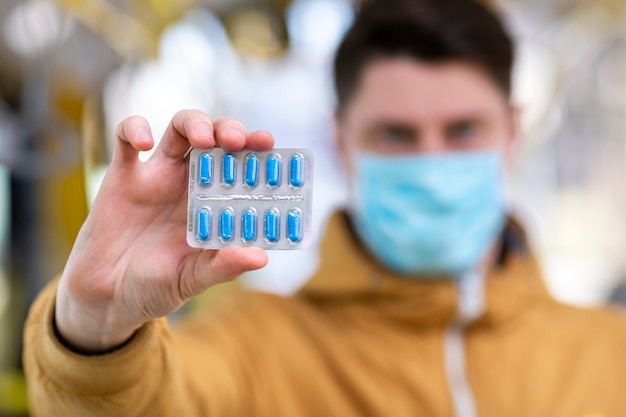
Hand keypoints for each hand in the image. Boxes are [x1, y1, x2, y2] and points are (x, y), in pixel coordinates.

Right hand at [55, 110, 272, 352]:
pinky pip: (125, 138)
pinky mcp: (123, 176)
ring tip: (203, 138)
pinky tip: (144, 143)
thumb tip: (260, 257)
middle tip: (237, 141)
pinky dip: (133, 129)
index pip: (241, 166)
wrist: (107, 298)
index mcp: (214, 204)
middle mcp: (190, 183)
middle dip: (229, 129)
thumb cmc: (156, 286)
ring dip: (194, 123)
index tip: (268, 144)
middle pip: (215, 137)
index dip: (256, 150)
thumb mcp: (192, 279)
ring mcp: (158, 176)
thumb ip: (223, 267)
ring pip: (179, 129)